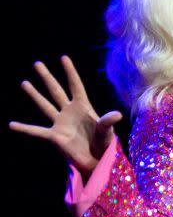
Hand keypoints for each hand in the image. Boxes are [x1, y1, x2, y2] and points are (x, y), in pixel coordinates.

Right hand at [8, 56, 122, 177]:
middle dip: (47, 77)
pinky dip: (24, 128)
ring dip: (35, 95)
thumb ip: (108, 121)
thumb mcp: (107, 130)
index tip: (63, 58)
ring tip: (24, 83)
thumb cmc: (104, 143)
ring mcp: (60, 123)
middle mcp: (70, 112)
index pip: (75, 86)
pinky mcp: (54, 136)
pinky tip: (11, 124)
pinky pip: (36, 131)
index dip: (70, 72)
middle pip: (56, 91)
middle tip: (37, 63)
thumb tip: (118, 115)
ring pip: (45, 105)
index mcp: (83, 107)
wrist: (96, 159)